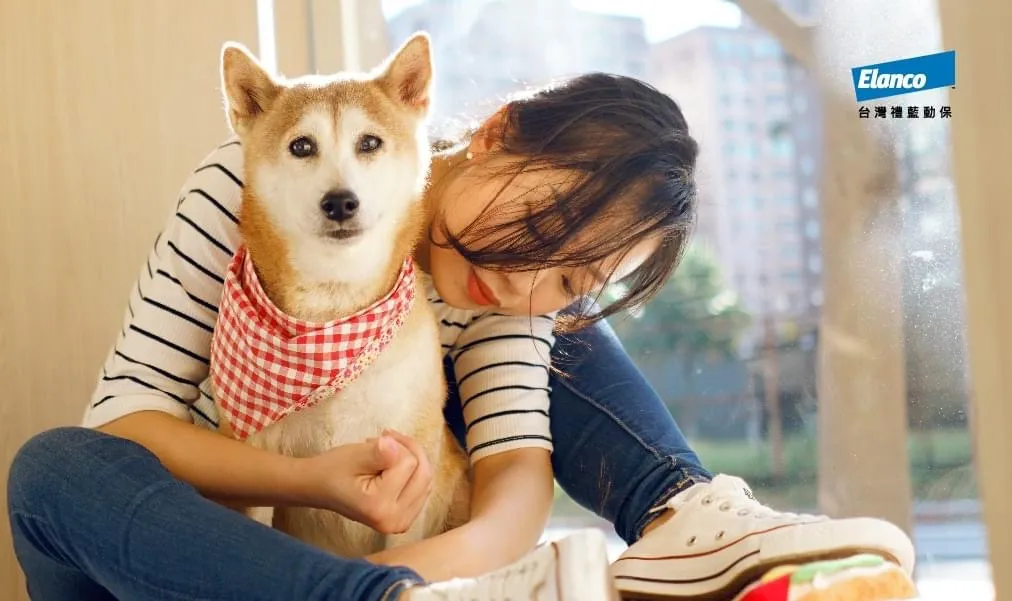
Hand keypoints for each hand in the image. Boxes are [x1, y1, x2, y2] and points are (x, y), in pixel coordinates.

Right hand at [300, 430, 432, 533]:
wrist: (319, 488)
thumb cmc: (333, 470)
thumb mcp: (354, 455)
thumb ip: (378, 452)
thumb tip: (395, 445)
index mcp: (379, 507)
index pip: (409, 463)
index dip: (395, 446)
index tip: (375, 441)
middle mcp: (394, 521)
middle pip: (424, 473)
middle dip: (408, 450)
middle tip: (384, 440)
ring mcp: (401, 523)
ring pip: (426, 479)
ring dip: (411, 459)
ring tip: (385, 453)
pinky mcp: (405, 520)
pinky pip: (423, 488)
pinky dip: (412, 472)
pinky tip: (393, 467)